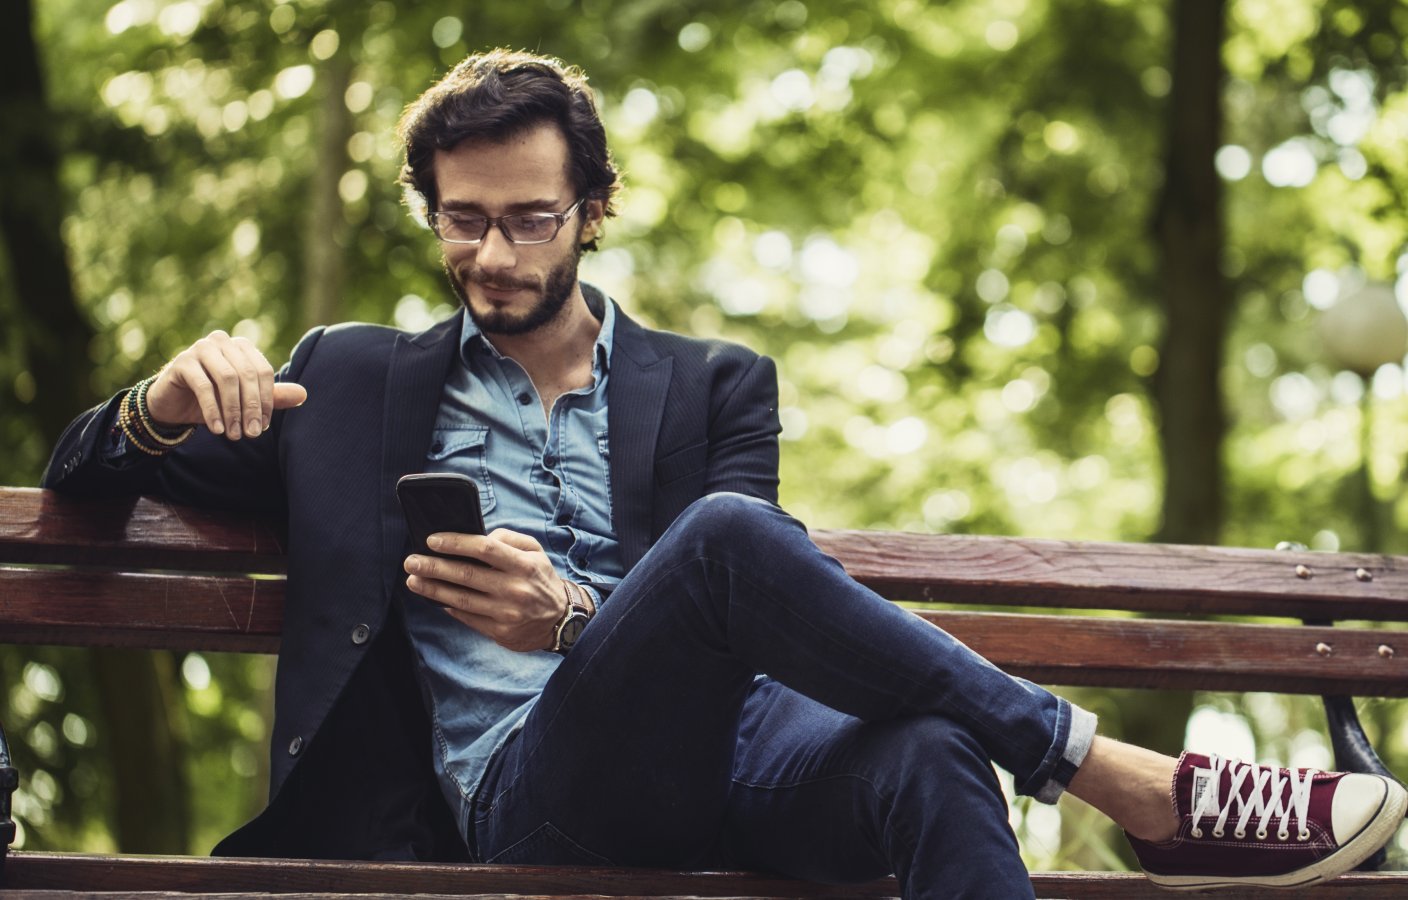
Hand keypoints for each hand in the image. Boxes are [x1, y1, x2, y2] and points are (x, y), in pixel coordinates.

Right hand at [146, 330, 306, 438]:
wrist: (173, 404)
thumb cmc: (213, 400)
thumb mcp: (244, 401)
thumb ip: (272, 396)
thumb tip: (304, 395)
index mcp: (242, 347)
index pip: (263, 371)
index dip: (266, 400)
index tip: (264, 427)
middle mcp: (223, 342)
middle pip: (247, 374)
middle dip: (251, 407)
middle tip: (252, 434)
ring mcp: (201, 348)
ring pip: (227, 378)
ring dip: (233, 410)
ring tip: (234, 435)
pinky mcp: (182, 362)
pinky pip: (203, 386)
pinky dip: (213, 410)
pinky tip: (217, 429)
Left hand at [403, 528, 566, 651]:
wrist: (560, 620)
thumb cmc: (541, 579)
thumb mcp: (536, 552)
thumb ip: (509, 539)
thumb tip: (480, 537)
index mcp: (524, 566)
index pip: (485, 549)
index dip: (456, 543)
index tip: (432, 540)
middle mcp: (515, 589)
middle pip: (467, 575)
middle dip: (435, 567)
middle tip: (411, 561)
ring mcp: (506, 613)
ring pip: (462, 599)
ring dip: (433, 589)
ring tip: (413, 580)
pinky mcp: (500, 632)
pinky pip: (467, 617)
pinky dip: (448, 606)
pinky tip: (434, 597)